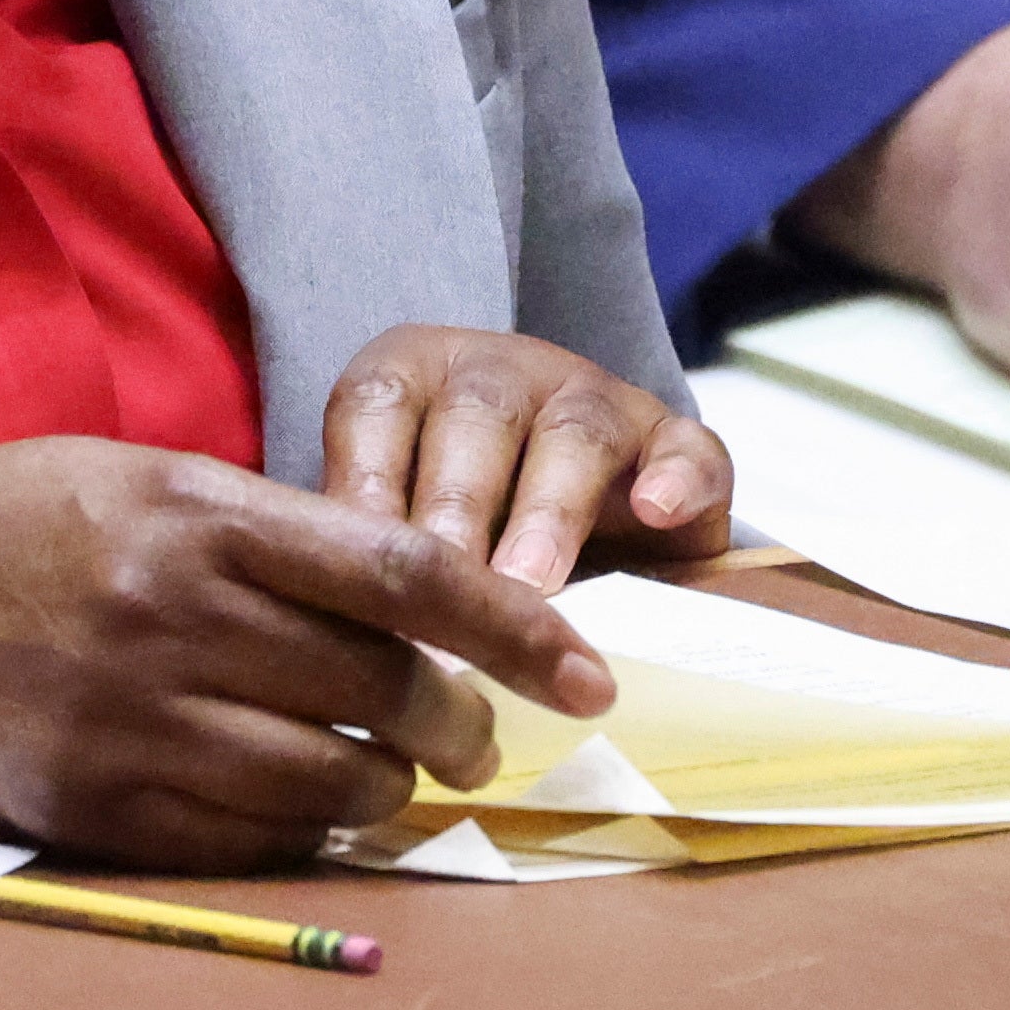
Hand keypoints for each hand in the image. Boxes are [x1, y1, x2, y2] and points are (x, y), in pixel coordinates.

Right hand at [0, 437, 617, 867]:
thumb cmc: (8, 520)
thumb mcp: (147, 484)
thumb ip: (275, 542)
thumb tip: (416, 616)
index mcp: (200, 513)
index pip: (407, 573)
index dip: (517, 629)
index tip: (587, 674)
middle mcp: (173, 615)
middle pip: (382, 690)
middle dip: (457, 725)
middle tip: (475, 738)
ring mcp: (128, 720)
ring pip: (330, 782)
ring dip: (384, 791)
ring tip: (385, 776)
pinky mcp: (89, 806)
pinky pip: (244, 843)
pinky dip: (298, 837)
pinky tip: (298, 811)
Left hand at [321, 326, 730, 589]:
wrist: (572, 527)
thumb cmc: (454, 534)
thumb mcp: (395, 530)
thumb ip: (364, 560)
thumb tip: (323, 634)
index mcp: (412, 379)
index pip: (375, 406)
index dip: (365, 488)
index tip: (354, 571)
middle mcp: (502, 375)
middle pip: (475, 423)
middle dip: (456, 515)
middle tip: (443, 603)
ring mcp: (594, 399)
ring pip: (574, 434)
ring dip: (549, 512)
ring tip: (531, 586)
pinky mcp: (675, 441)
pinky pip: (687, 446)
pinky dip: (677, 476)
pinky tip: (658, 515)